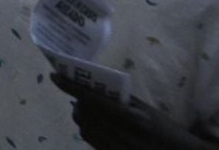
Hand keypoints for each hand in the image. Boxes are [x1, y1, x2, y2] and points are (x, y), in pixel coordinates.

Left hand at [50, 73, 197, 149]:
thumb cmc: (164, 128)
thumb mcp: (145, 109)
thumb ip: (120, 98)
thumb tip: (96, 86)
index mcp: (128, 116)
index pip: (90, 98)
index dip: (69, 86)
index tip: (54, 75)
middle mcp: (118, 132)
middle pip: (82, 113)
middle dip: (77, 101)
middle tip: (82, 95)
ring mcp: (113, 147)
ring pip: (82, 127)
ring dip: (81, 115)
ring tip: (90, 110)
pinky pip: (89, 139)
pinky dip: (87, 128)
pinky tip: (98, 125)